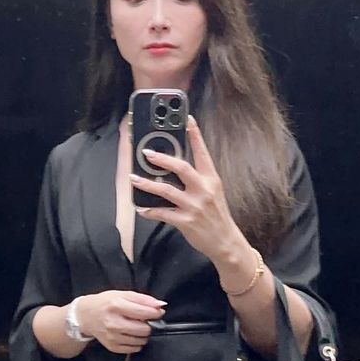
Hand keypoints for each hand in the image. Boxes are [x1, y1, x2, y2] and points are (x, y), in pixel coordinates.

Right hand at [76, 290, 165, 353]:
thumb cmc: (105, 303)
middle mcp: (113, 323)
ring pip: (141, 340)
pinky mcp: (112, 347)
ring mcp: (112, 337)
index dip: (155, 313)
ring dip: (143, 334)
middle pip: (144, 329)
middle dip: (148, 324)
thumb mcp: (122, 294)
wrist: (86, 316)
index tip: (158, 312)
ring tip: (136, 327)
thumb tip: (160, 305)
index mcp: (116, 306)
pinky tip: (131, 335)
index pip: (144, 312)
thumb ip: (143, 299)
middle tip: (144, 320)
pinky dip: (136, 342)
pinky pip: (134, 349)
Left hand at [129, 117, 247, 266]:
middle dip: (162, 159)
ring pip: (167, 190)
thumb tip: (175, 165)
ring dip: (148, 184)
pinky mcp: (186, 222)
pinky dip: (150, 211)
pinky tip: (141, 209)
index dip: (195, 135)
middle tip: (146, 153)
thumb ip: (198, 178)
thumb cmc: (216, 215)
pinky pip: (163, 214)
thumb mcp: (213, 192)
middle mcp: (203, 190)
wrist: (225, 241)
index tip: (187, 118)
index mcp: (211, 179)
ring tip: (134, 179)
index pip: (202, 153)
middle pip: (181, 168)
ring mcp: (194, 206)